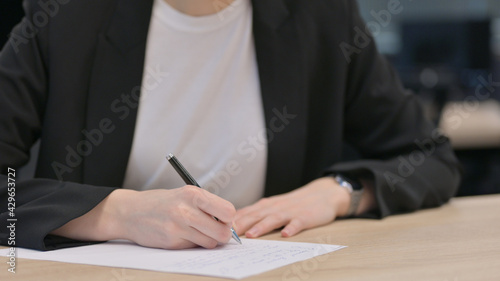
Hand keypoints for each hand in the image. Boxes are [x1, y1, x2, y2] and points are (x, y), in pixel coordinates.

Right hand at [51, 186, 235, 249]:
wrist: (130, 211)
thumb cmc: (163, 202)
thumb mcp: (185, 195)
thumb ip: (208, 206)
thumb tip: (231, 223)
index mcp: (193, 194)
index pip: (228, 211)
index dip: (229, 219)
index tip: (225, 220)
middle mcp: (186, 210)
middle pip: (222, 232)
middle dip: (223, 234)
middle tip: (215, 230)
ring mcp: (178, 228)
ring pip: (210, 243)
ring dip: (207, 240)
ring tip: (195, 230)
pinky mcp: (171, 242)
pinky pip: (194, 247)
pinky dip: (192, 244)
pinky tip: (181, 235)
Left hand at [234, 177, 350, 237]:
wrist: (321, 194)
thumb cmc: (293, 204)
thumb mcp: (272, 207)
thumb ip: (255, 215)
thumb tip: (232, 224)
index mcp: (265, 206)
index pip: (244, 213)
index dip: (230, 221)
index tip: (217, 228)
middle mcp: (274, 207)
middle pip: (255, 216)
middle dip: (240, 225)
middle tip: (227, 234)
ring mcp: (289, 212)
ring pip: (273, 219)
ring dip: (261, 227)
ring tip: (251, 235)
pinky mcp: (304, 217)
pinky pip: (297, 223)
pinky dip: (291, 228)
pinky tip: (286, 234)